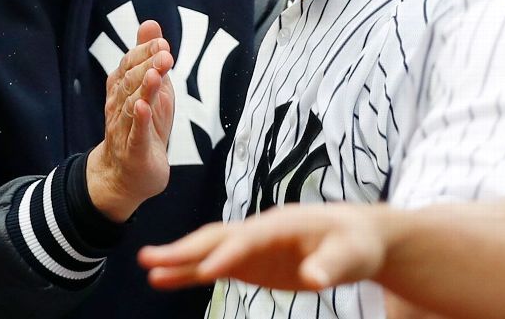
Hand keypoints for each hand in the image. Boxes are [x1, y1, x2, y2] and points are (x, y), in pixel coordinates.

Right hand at [87, 20, 175, 221]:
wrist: (127, 175)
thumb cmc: (143, 126)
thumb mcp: (150, 88)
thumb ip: (148, 57)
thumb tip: (150, 24)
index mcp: (122, 89)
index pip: (128, 65)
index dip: (144, 53)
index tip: (162, 42)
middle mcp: (118, 106)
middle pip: (129, 82)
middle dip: (147, 66)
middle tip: (165, 53)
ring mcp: (124, 129)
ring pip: (131, 105)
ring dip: (143, 89)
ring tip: (155, 74)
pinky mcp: (133, 151)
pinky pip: (134, 134)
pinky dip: (139, 120)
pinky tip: (143, 107)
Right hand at [139, 204, 390, 291]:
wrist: (357, 238)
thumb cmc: (356, 243)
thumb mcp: (351, 256)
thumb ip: (331, 266)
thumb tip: (315, 278)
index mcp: (283, 223)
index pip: (249, 238)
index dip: (228, 254)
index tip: (204, 271)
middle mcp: (260, 230)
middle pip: (217, 237)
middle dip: (184, 249)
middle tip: (149, 259)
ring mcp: (252, 245)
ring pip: (209, 249)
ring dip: (179, 259)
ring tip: (147, 270)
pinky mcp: (250, 262)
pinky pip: (215, 266)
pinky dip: (190, 273)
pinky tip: (166, 281)